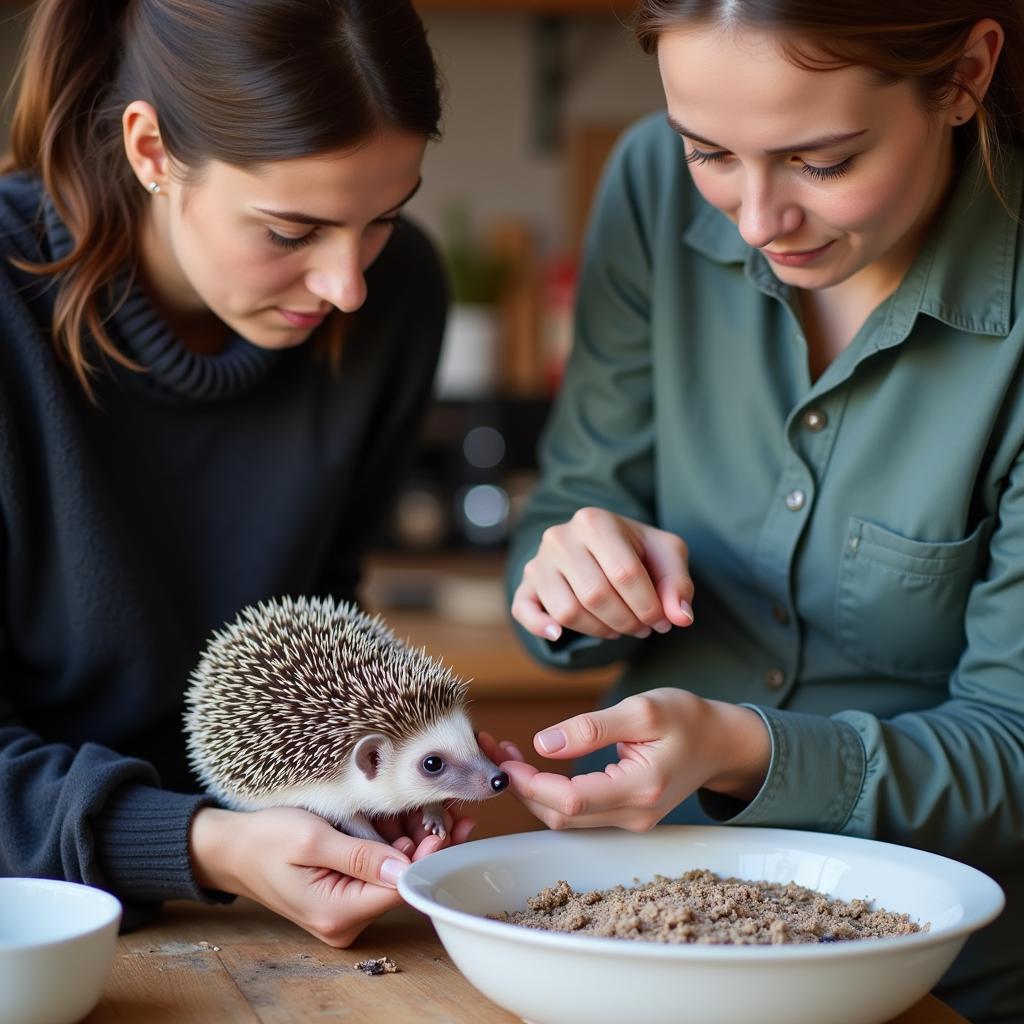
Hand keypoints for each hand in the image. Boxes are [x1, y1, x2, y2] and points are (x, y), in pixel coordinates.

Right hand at [189, 805, 474, 946]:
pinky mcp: (344, 895)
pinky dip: (392, 845)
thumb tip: (405, 868)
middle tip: (443, 808)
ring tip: (425, 808)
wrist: (231, 849)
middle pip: (401, 883)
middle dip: (424, 845)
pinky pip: (378, 872)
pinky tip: (401, 819)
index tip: (445, 825)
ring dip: (410, 842)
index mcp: (337, 913)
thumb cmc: (265, 840)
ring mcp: (345, 911)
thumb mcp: (312, 839)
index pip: (399, 889)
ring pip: (393, 875)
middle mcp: (345, 921)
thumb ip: (360, 857)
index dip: (427, 858)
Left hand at [493, 689, 770, 830]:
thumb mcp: (642, 709)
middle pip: (561, 816)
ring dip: (531, 791)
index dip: (530, 783)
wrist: (720, 742)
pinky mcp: (625, 817)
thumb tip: (544, 743)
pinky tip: (532, 768)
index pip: (571, 800)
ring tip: (508, 756)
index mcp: (641, 787)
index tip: (504, 757)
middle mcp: (635, 815)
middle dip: (521, 787)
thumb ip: (592, 727)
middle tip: (496, 751)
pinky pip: (577, 813)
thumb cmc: (686, 717)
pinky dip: (549, 793)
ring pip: (565, 819)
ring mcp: (631, 821)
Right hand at [512, 508, 694, 640]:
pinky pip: (524, 611)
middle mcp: (560, 536)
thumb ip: (678, 583)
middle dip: (627, 621)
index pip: (624, 573)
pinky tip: (559, 636)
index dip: (648, 607)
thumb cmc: (635, 550)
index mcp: (595, 521)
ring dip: (599, 630)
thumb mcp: (665, 555)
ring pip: (567, 611)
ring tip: (619, 627)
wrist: (596, 544)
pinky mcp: (526, 584)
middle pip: (596, 595)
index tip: (662, 620)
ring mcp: (538, 561)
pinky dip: (540, 626)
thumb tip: (680, 618)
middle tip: (643, 628)